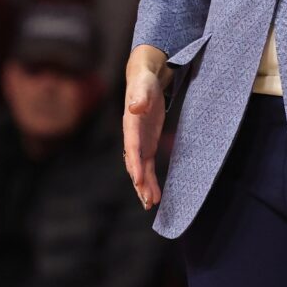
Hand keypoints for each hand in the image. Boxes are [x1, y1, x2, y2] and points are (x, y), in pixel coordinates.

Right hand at [122, 46, 170, 209]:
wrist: (144, 82)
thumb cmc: (144, 83)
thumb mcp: (144, 87)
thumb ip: (140, 97)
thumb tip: (136, 107)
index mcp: (130, 125)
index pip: (132, 147)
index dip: (135, 164)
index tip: (138, 180)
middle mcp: (132, 138)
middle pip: (134, 164)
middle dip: (139, 183)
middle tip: (146, 201)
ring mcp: (139, 143)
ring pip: (140, 170)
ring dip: (144, 187)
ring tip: (151, 204)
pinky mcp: (147, 145)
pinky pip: (147, 167)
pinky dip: (150, 181)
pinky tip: (155, 195)